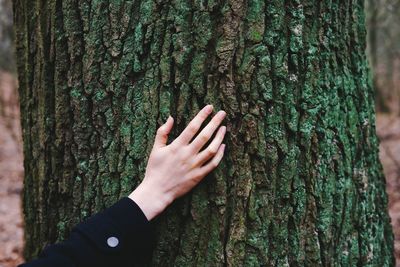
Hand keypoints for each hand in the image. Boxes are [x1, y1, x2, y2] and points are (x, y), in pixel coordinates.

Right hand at [129, 104, 226, 220]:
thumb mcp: (155, 149)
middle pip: (205, 135)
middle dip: (215, 122)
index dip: (202, 115)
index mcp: (177, 146)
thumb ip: (162, 132)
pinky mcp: (198, 176)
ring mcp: (194, 165)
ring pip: (211, 149)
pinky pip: (213, 164)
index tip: (210, 107)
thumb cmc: (155, 169)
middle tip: (222, 113)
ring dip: (219, 137)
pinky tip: (222, 146)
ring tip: (224, 128)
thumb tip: (170, 118)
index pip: (192, 127)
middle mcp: (187, 154)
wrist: (157, 191)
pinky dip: (219, 155)